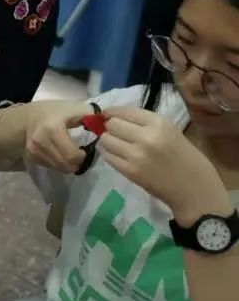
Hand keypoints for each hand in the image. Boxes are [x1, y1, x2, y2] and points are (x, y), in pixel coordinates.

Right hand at [23, 100, 95, 173]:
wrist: (28, 116)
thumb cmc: (54, 112)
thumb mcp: (73, 108)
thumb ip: (91, 116)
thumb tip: (106, 125)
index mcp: (52, 129)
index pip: (72, 155)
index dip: (83, 157)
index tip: (85, 150)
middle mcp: (40, 142)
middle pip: (66, 165)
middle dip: (77, 163)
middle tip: (80, 155)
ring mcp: (34, 150)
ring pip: (59, 168)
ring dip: (68, 165)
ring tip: (70, 155)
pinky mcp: (31, 157)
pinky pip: (50, 167)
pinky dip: (58, 164)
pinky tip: (59, 154)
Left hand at [100, 106, 230, 221]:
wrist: (195, 189)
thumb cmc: (184, 157)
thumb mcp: (170, 131)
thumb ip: (144, 123)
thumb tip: (113, 116)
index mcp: (159, 123)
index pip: (124, 111)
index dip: (112, 112)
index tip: (107, 115)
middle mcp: (146, 137)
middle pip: (112, 124)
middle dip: (110, 127)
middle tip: (116, 133)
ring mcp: (136, 155)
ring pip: (106, 139)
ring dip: (107, 141)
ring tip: (116, 144)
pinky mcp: (130, 171)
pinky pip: (108, 156)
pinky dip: (108, 154)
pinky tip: (117, 155)